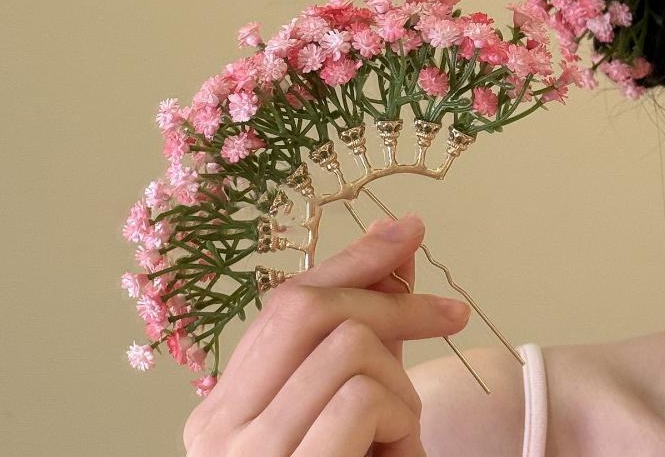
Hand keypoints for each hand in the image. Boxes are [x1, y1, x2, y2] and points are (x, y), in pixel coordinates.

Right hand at [182, 212, 471, 455]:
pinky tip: (396, 450)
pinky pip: (359, 396)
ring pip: (346, 344)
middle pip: (307, 306)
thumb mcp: (355, 403)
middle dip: (388, 297)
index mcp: (223, 404)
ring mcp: (245, 455)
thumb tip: (397, 241)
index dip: (353, 258)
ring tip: (399, 428)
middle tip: (448, 314)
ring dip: (400, 378)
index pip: (287, 301)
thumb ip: (365, 327)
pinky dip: (399, 413)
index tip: (407, 230)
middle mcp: (216, 425)